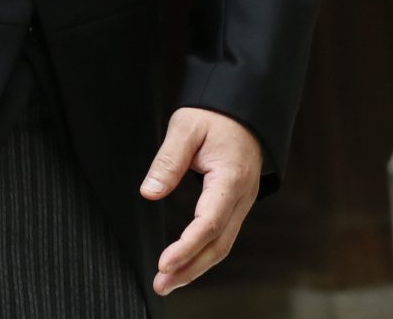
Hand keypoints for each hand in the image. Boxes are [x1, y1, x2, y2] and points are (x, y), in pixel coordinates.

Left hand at [139, 107, 263, 294]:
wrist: (243, 108)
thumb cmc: (216, 115)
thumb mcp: (186, 127)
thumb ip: (168, 160)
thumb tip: (150, 191)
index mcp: (231, 178)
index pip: (209, 222)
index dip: (187, 246)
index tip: (165, 262)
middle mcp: (242, 196)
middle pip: (219, 244)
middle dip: (190, 269)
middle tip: (162, 283)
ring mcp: (242, 202)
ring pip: (223, 245)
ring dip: (197, 266)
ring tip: (170, 282)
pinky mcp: (237, 204)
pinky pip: (224, 236)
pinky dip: (205, 254)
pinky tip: (188, 263)